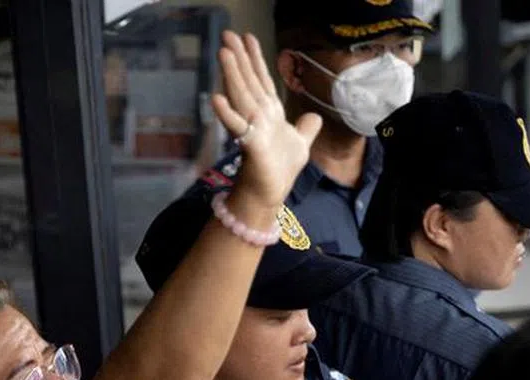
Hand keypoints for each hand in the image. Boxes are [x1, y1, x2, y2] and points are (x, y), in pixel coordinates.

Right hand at [211, 31, 321, 208]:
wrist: (269, 195)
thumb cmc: (278, 171)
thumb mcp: (300, 145)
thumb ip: (305, 129)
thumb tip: (314, 117)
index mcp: (269, 113)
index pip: (261, 80)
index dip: (255, 59)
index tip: (247, 37)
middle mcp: (258, 117)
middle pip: (248, 82)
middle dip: (238, 58)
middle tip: (227, 35)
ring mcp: (252, 129)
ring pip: (241, 96)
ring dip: (231, 75)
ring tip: (223, 53)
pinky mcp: (250, 145)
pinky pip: (237, 127)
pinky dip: (226, 113)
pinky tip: (215, 99)